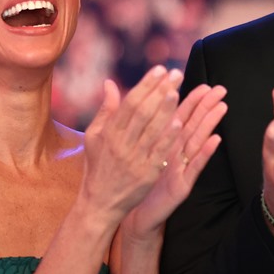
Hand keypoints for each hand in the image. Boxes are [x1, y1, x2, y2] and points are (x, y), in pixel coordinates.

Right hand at [80, 66, 183, 223]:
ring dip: (165, 109)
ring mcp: (134, 160)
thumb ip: (105, 109)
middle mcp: (121, 144)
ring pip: (151, 130)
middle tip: (175, 74)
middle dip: (159, 91)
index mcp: (109, 133)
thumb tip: (109, 82)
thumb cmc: (98, 166)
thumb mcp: (94, 137)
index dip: (146, 85)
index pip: (129, 103)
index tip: (159, 69)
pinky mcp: (146, 175)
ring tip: (177, 90)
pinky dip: (167, 138)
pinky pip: (158, 153)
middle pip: (142, 112)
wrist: (100, 203)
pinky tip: (178, 123)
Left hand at [124, 82, 226, 239]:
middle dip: (206, 106)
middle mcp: (176, 153)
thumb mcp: (139, 152)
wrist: (136, 213)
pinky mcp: (183, 185)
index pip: (180, 116)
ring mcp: (182, 168)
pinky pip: (195, 167)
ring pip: (197, 141)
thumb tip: (140, 103)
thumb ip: (141, 128)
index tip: (203, 84)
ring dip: (210, 124)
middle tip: (220, 89)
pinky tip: (216, 140)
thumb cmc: (138, 181)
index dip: (191, 100)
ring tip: (222, 107)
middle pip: (193, 125)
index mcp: (165, 143)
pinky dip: (205, 153)